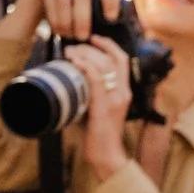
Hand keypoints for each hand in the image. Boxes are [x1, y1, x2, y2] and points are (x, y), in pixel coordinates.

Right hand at [8, 0, 125, 44]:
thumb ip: (117, 6)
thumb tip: (146, 27)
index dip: (110, 0)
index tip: (111, 19)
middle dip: (82, 18)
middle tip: (84, 37)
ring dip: (67, 21)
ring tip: (71, 36)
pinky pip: (51, 2)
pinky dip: (56, 19)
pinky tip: (60, 31)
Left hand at [66, 37, 131, 176]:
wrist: (106, 154)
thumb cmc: (97, 133)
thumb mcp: (96, 107)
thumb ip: (89, 93)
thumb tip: (70, 80)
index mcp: (124, 91)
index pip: (122, 59)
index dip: (108, 45)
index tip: (93, 38)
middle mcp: (123, 92)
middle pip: (112, 58)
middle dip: (92, 47)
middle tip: (74, 45)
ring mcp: (115, 99)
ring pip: (104, 66)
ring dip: (85, 54)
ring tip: (70, 51)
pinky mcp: (104, 107)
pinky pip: (97, 81)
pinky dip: (85, 67)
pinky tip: (75, 61)